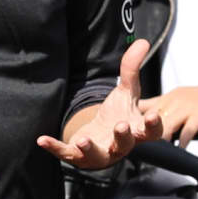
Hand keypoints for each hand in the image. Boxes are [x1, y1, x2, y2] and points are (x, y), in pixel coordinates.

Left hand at [35, 39, 154, 170]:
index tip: (154, 115)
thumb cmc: (118, 115)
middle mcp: (120, 145)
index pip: (152, 131)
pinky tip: (42, 139)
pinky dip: (55, 148)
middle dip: (123, 136)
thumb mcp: (126, 91)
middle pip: (125, 144)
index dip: (154, 125)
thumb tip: (142, 42)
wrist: (100, 137)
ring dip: (90, 148)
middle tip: (121, 126)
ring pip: (98, 155)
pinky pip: (67, 154)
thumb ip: (132, 68)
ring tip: (83, 140)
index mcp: (136, 130)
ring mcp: (100, 153)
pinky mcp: (79, 156)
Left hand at [139, 78, 197, 142]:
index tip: (126, 129)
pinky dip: (182, 140)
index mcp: (167, 98)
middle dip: (143, 131)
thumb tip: (144, 120)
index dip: (134, 118)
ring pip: (167, 123)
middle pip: (153, 116)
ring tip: (156, 148)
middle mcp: (174, 101)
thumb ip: (162, 108)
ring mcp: (186, 108)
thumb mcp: (178, 97)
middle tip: (137, 144)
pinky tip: (180, 148)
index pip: (145, 106)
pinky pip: (188, 129)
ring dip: (160, 137)